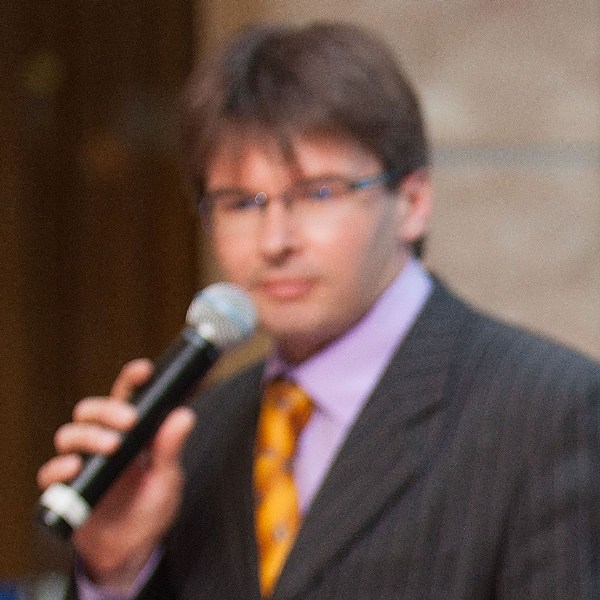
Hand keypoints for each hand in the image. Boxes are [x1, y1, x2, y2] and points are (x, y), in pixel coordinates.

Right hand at [37, 359, 196, 591]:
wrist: (131, 549)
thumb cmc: (149, 507)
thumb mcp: (167, 478)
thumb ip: (171, 448)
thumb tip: (185, 415)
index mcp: (130, 432)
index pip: (126, 396)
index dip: (132, 379)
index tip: (144, 370)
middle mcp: (102, 441)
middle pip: (91, 410)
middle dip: (108, 410)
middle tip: (130, 421)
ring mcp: (82, 463)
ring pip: (70, 433)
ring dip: (89, 435)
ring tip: (111, 446)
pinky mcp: (66, 489)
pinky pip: (51, 472)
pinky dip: (60, 467)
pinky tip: (75, 468)